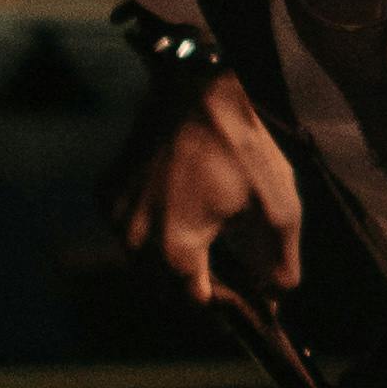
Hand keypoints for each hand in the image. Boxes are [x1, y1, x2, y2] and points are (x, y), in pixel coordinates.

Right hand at [117, 70, 303, 307]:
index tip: (244, 286)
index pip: (196, 302)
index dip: (224, 298)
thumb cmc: (241, 145)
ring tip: (202, 234)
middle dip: (194, 282)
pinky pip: (125, 230)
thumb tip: (276, 298)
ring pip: (140, 261)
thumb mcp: (279, 205)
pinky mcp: (106, 192)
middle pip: (165, 287)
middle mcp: (135, 240)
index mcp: (175, 249)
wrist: (196, 86)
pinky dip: (146, 229)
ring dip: (167, 259)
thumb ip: (280, 263)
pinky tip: (174, 207)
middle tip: (225, 264)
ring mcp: (115, 216)